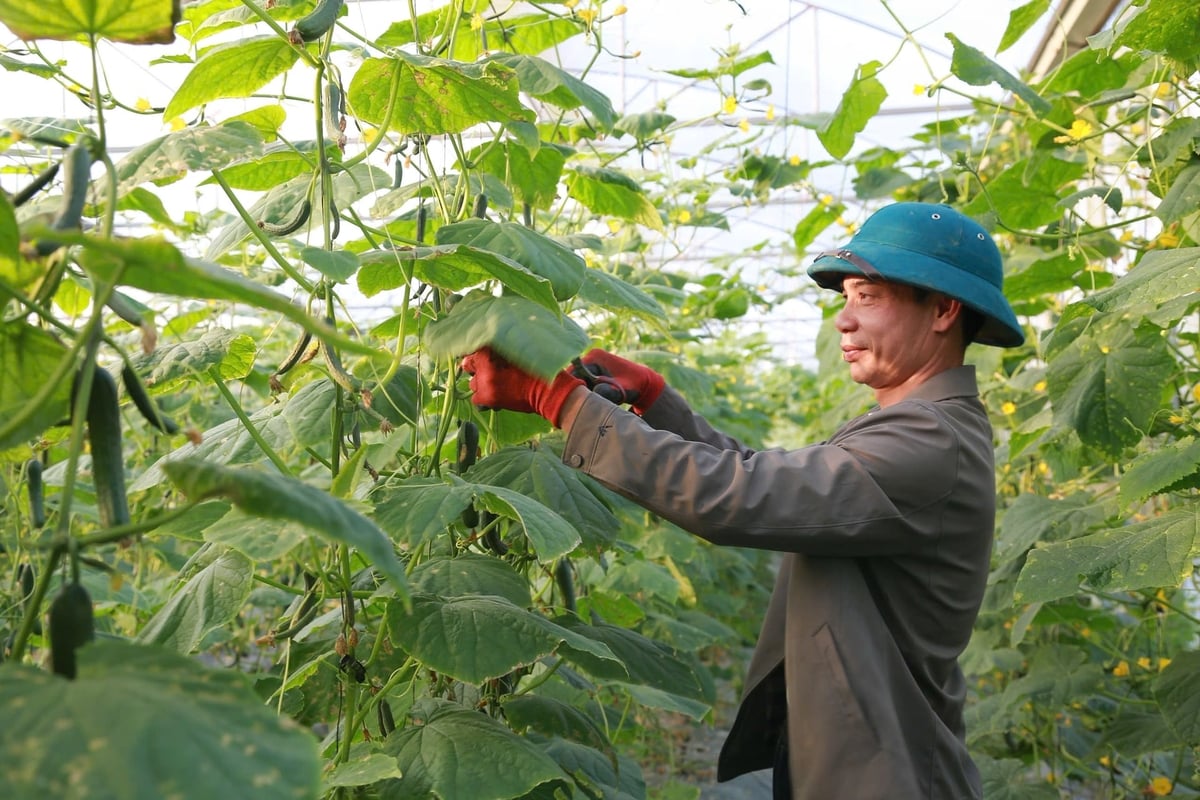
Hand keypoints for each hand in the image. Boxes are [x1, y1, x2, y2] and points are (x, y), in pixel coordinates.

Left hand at [461, 347, 583, 427]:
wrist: (547, 391)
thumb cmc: (537, 369)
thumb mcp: (518, 351)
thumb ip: (501, 349)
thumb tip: (490, 345)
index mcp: (491, 350)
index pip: (472, 349)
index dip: (477, 354)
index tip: (483, 357)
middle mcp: (484, 365)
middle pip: (469, 365)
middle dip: (478, 369)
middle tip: (491, 372)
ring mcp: (484, 382)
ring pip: (472, 383)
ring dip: (481, 384)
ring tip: (497, 386)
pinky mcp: (487, 397)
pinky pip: (476, 400)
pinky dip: (484, 400)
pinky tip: (496, 398)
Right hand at [579, 348, 664, 413]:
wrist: (644, 384)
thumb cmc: (634, 386)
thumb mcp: (621, 390)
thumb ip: (608, 392)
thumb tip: (594, 395)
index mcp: (596, 356)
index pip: (575, 371)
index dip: (573, 387)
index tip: (576, 401)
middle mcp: (591, 357)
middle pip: (574, 375)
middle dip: (576, 390)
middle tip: (580, 405)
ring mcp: (592, 364)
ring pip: (578, 380)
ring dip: (581, 392)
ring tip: (587, 403)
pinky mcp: (593, 372)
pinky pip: (583, 382)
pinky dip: (586, 392)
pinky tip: (591, 401)